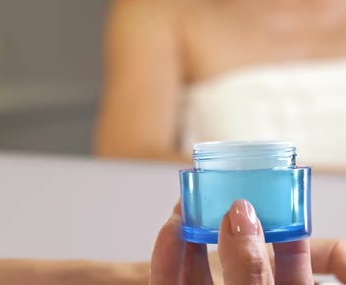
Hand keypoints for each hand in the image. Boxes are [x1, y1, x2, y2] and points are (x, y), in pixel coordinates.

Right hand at [150, 199, 345, 283]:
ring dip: (189, 233)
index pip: (295, 262)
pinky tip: (168, 231)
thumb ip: (265, 268)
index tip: (277, 199)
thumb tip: (253, 218)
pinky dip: (165, 258)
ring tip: (186, 204)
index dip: (289, 226)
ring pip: (200, 271)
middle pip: (241, 258)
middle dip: (226, 220)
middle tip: (218, 191)